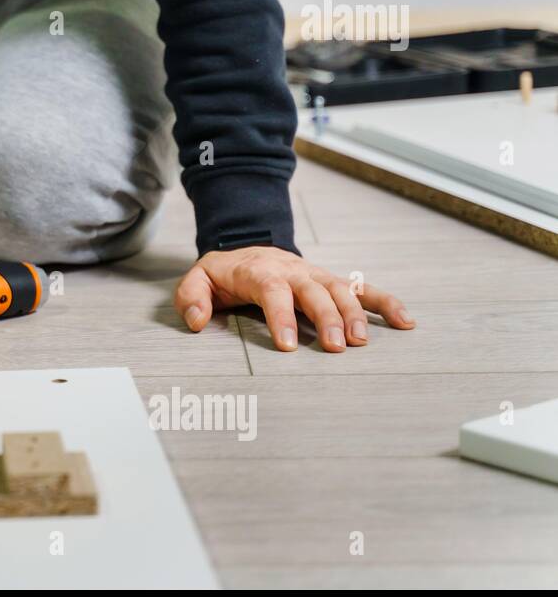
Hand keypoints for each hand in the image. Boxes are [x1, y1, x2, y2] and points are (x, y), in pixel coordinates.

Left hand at [174, 246, 413, 351]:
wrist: (247, 247)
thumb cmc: (225, 273)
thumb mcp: (198, 279)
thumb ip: (191, 297)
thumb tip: (196, 321)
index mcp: (260, 272)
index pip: (273, 292)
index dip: (282, 317)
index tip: (289, 345)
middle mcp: (293, 271)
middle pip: (313, 292)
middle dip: (326, 318)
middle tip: (335, 348)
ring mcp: (316, 276)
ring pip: (340, 291)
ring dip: (354, 315)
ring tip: (362, 343)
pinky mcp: (332, 282)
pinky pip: (363, 290)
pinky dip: (385, 304)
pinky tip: (405, 323)